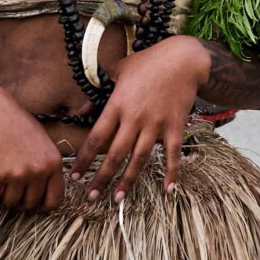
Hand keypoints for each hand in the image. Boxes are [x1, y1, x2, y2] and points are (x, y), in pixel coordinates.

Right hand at [0, 81, 66, 211]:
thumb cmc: (15, 127)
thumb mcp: (42, 144)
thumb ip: (45, 167)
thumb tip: (44, 194)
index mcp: (53, 163)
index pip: (55, 199)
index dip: (44, 207)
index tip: (35, 207)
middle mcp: (38, 170)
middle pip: (30, 204)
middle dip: (19, 203)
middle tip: (11, 197)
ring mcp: (16, 173)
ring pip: (9, 203)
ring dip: (1, 202)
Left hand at [72, 34, 207, 197]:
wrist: (184, 59)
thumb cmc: (149, 61)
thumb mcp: (118, 69)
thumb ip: (99, 88)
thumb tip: (81, 109)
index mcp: (117, 105)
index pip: (95, 139)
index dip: (83, 160)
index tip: (74, 176)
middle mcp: (135, 119)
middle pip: (114, 155)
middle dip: (101, 178)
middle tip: (91, 197)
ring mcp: (156, 125)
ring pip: (138, 159)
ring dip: (127, 181)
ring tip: (117, 199)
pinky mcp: (176, 127)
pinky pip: (172, 154)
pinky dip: (171, 172)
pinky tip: (168, 189)